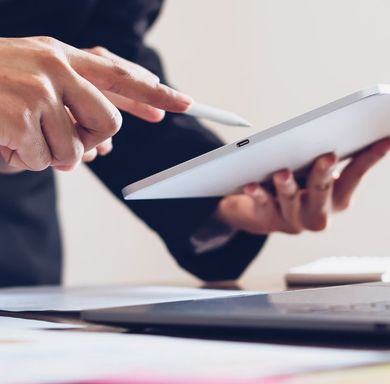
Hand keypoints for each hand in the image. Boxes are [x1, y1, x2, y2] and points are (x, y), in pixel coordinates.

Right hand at [0, 37, 191, 172]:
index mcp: (63, 57)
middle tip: (71, 140)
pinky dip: (28, 160)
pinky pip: (44, 160)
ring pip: (75, 149)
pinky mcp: (19, 117)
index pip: (121, 75)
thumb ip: (77, 113)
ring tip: (24, 135)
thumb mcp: (39, 86)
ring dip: (52, 153)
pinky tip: (7, 141)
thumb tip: (106, 149)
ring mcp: (37, 91)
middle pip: (109, 121)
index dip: (155, 93)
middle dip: (93, 139)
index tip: (184, 102)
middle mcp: (55, 67)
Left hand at [216, 138, 389, 234]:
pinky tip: (251, 185)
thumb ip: (330, 158)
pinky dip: (258, 194)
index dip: (370, 158)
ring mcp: (293, 219)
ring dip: (288, 187)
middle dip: (324, 174)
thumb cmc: (298, 186)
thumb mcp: (317, 173)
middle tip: (327, 157)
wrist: (265, 214)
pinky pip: (262, 206)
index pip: (355, 175)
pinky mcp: (268, 220)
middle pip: (322, 192)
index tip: (384, 139)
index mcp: (337, 199)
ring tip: (283, 173)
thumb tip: (346, 126)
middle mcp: (318, 213)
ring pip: (291, 201)